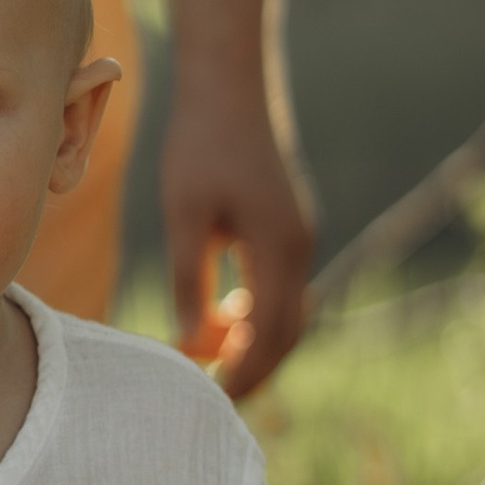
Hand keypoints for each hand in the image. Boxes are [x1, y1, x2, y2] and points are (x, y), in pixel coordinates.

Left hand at [164, 78, 313, 399]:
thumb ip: (187, 280)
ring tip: (218, 364)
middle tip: (220, 398)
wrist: (230, 85)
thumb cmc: (200, 144)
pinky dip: (261, 310)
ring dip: (259, 340)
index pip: (268, 333)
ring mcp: (300, 232)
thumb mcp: (184, 215)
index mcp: (278, 248)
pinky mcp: (290, 222)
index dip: (244, 373)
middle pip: (289, 329)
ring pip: (290, 308)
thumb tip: (189, 340)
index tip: (214, 399)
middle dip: (257, 368)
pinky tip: (226, 315)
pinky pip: (283, 283)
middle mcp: (300, 245)